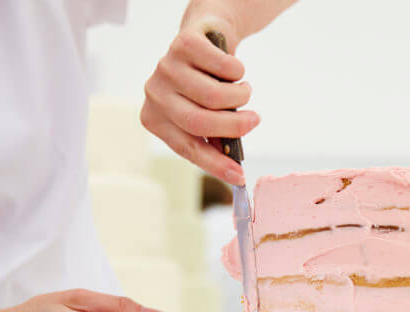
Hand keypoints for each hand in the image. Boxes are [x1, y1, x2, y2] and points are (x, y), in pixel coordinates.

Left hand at [141, 10, 256, 184]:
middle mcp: (155, 94)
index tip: (240, 176)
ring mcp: (166, 67)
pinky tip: (234, 69)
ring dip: (241, 95)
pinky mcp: (184, 44)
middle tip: (255, 120)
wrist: (207, 37)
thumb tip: (233, 168)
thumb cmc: (208, 84)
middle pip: (199, 122)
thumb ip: (215, 139)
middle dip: (234, 126)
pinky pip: (223, 67)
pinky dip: (238, 71)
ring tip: (245, 90)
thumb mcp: (207, 115)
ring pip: (214, 96)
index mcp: (156, 119)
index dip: (215, 164)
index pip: (187, 148)